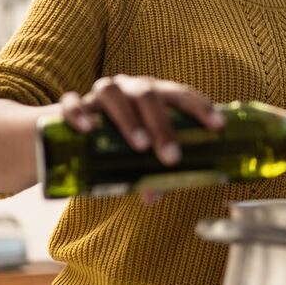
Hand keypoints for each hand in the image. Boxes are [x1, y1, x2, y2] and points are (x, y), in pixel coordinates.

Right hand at [59, 75, 223, 203]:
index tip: (217, 127)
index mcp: (153, 94)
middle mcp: (127, 88)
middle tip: (172, 156)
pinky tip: (87, 130)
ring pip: (112, 93)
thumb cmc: (116, 142)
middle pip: (148, 94)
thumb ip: (148, 174)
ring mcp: (97, 93)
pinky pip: (71, 102)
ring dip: (128, 119)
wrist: (69, 135)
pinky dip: (79, 113)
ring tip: (140, 146)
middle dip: (163, 125)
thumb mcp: (137, 156)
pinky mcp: (68, 104)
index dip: (200, 107)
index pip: (180, 94)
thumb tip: (153, 196)